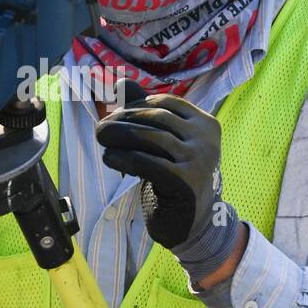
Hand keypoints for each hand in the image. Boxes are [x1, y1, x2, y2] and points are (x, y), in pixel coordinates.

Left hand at [94, 79, 238, 264]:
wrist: (194, 224)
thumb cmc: (175, 180)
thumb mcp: (165, 144)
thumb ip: (147, 114)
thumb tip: (122, 83)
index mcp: (206, 123)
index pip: (166, 102)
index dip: (135, 105)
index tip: (114, 115)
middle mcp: (207, 138)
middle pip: (157, 118)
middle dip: (123, 119)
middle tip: (101, 129)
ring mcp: (199, 160)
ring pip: (151, 137)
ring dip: (120, 136)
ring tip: (101, 140)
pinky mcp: (186, 181)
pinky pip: (148, 162)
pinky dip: (124, 158)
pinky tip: (110, 159)